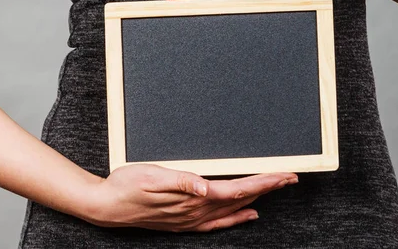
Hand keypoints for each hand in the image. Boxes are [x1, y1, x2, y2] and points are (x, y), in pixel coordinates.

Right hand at [81, 163, 297, 232]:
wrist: (107, 206)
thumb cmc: (126, 185)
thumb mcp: (150, 176)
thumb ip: (180, 181)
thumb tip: (205, 187)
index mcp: (192, 197)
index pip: (236, 189)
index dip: (262, 182)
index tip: (284, 174)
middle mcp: (196, 211)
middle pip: (241, 199)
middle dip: (267, 188)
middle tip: (290, 178)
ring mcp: (190, 219)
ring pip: (233, 210)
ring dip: (256, 199)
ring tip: (275, 190)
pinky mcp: (184, 222)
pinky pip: (218, 223)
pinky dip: (236, 219)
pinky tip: (247, 215)